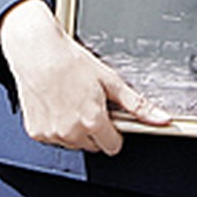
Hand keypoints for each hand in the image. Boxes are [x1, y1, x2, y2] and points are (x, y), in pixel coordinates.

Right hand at [0, 0, 169, 153]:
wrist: (37, 50)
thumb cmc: (70, 60)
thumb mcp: (109, 79)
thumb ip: (136, 104)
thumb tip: (160, 118)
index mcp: (93, 121)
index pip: (113, 146)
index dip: (113, 130)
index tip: (107, 114)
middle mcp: (72, 132)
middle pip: (93, 145)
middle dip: (94, 128)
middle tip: (88, 102)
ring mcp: (53, 134)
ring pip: (73, 142)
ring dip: (74, 128)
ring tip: (70, 99)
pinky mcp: (36, 132)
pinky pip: (53, 137)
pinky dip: (55, 125)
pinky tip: (55, 103)